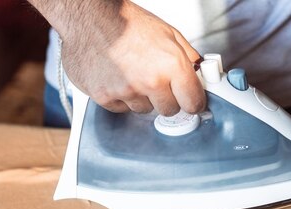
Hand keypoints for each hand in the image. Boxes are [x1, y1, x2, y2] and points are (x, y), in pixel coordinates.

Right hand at [60, 0, 204, 115]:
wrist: (90, 16)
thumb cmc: (127, 22)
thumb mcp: (168, 33)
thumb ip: (188, 57)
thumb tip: (201, 74)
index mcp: (171, 64)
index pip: (194, 103)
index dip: (193, 102)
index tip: (190, 101)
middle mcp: (151, 81)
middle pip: (169, 110)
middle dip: (166, 99)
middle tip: (156, 81)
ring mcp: (127, 91)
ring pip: (144, 110)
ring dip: (141, 97)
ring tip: (132, 73)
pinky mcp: (105, 97)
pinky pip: (121, 109)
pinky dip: (120, 97)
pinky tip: (117, 77)